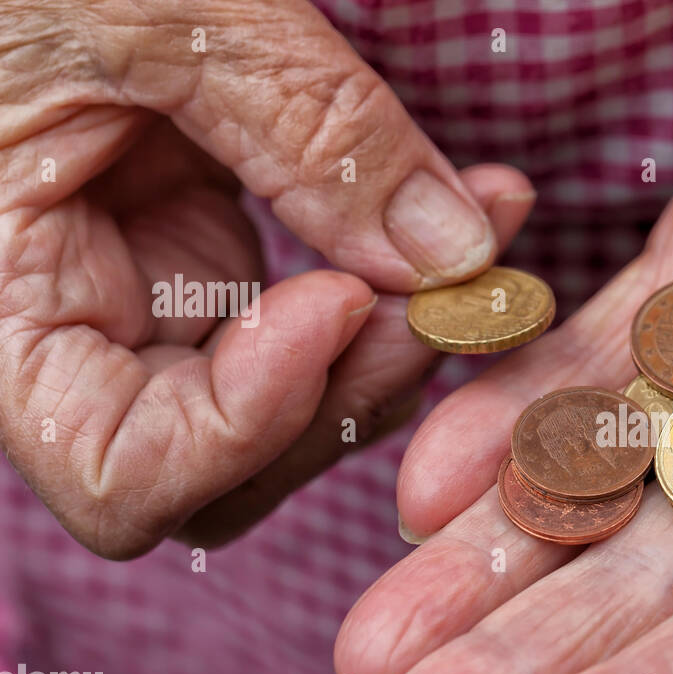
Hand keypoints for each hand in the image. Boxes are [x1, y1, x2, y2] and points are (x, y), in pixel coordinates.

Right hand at [0, 0, 532, 557]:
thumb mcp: (157, 8)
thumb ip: (305, 126)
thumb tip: (456, 252)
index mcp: (2, 298)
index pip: (118, 473)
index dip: (242, 428)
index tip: (338, 302)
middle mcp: (74, 334)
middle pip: (224, 476)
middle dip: (349, 398)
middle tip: (451, 294)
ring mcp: (146, 308)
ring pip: (284, 423)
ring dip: (391, 356)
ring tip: (475, 248)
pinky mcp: (203, 268)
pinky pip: (314, 337)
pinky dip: (394, 297)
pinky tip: (462, 222)